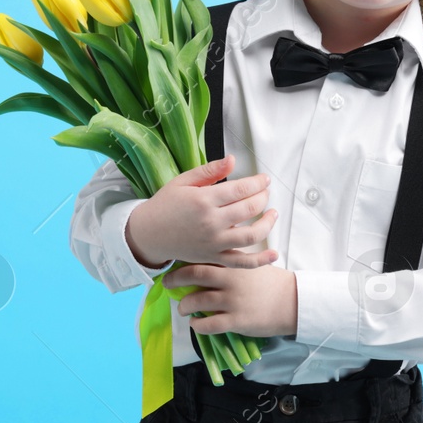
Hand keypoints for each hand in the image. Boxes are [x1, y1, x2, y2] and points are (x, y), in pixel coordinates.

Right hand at [126, 153, 278, 269]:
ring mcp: (214, 243)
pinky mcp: (214, 258)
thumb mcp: (183, 181)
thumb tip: (233, 160)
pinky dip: (261, 260)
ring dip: (268, 223)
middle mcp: (211, 222)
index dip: (258, 182)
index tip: (264, 179)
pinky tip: (274, 254)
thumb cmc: (165, 204)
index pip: (241, 189)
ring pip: (252, 235)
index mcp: (203, 200)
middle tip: (265, 192)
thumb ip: (210, 171)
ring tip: (272, 213)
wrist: (148, 234)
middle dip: (263, 197)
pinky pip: (242, 262)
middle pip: (250, 208)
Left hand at [163, 261, 297, 338]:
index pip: (204, 256)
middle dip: (175, 279)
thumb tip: (208, 256)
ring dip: (185, 305)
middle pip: (195, 274)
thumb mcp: (251, 264)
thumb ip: (231, 260)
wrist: (292, 302)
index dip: (185, 260)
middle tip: (166, 283)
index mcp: (234, 263)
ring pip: (197, 301)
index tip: (173, 263)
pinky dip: (197, 325)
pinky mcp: (237, 321)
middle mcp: (231, 280)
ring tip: (183, 307)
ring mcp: (233, 301)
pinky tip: (195, 323)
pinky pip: (209, 324)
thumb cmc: (270, 282)